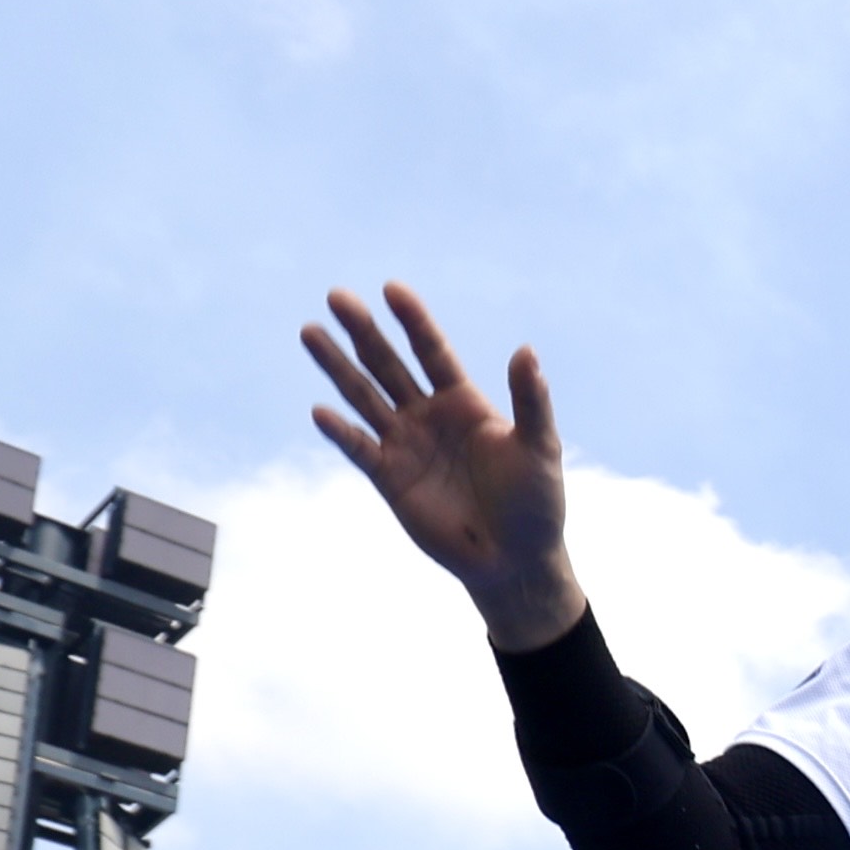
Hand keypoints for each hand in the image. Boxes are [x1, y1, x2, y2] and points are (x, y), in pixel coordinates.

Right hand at [301, 282, 581, 648]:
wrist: (514, 560)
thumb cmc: (535, 502)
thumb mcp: (540, 447)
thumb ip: (531, 401)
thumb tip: (526, 350)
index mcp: (464, 401)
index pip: (432, 350)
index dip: (413, 320)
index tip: (391, 289)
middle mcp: (429, 415)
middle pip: (388, 364)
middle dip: (363, 331)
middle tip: (337, 297)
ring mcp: (406, 445)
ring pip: (365, 397)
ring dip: (337, 366)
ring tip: (310, 333)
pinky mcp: (390, 479)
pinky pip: (360, 449)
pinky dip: (341, 432)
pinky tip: (321, 412)